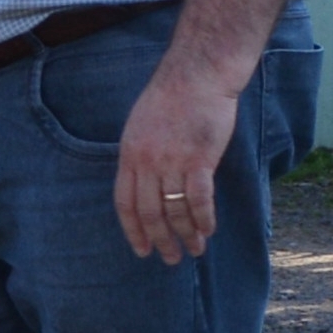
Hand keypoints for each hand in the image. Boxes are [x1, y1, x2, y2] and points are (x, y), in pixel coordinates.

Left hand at [112, 0, 295, 263]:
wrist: (197, 74)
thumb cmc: (173, 96)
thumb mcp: (142, 125)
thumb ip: (142, 155)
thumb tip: (146, 183)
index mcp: (129, 155)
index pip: (124, 203)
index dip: (133, 230)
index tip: (142, 249)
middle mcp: (146, 162)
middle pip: (149, 212)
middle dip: (160, 240)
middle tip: (170, 258)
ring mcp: (171, 161)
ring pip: (175, 209)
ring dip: (186, 234)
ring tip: (195, 249)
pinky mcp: (198, 159)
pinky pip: (198, 199)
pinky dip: (203, 218)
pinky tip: (208, 229)